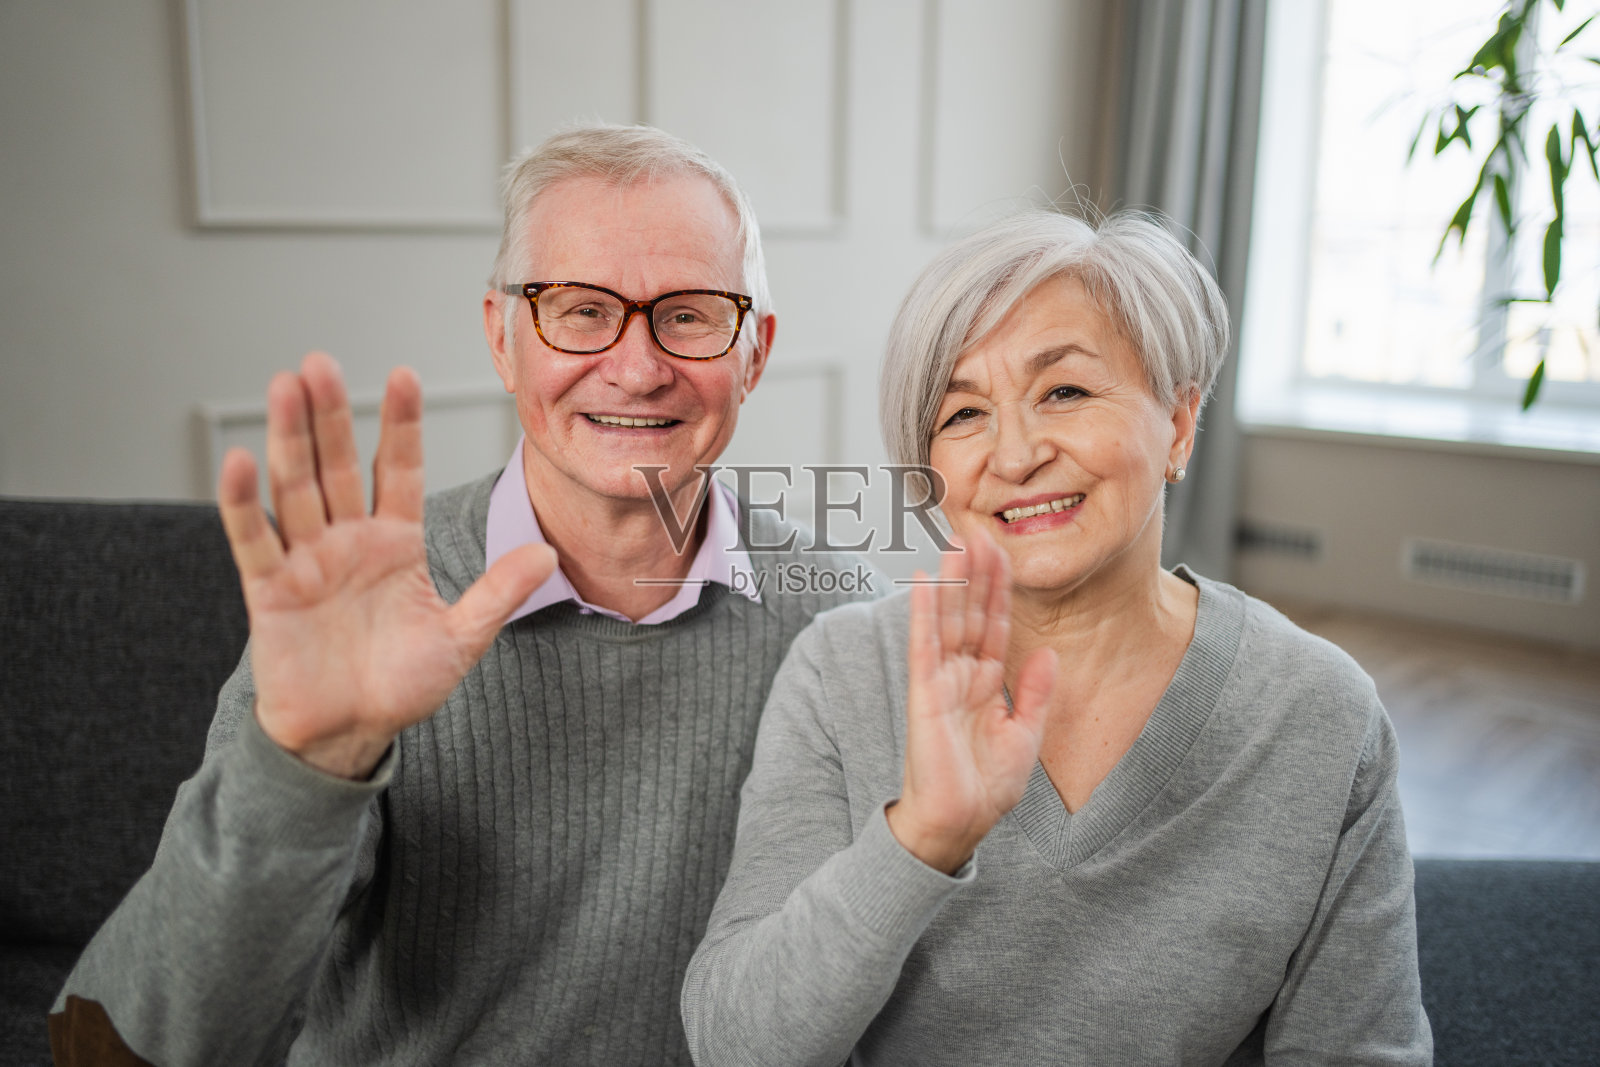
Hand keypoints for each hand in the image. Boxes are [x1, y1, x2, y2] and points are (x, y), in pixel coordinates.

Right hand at [216, 352, 555, 778]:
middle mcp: (349, 540)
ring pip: (297, 487)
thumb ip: (497, 593)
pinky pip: (255, 539)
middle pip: (340, 465)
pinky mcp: (271, 590)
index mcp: (396, 543)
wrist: (349, 734)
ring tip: (285, 387)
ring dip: (289, 437)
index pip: (399, 469)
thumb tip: (548, 554)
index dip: (400, 424)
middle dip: (332, 414)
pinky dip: (245, 503)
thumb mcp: (460, 638)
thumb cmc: (401, 686)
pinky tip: (241, 461)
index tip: (403, 375)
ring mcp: (308, 560)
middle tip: (321, 362)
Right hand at [886, 530, 1056, 873]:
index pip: (995, 626)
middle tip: (980, 531)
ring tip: (956, 541)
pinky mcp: (924, 693)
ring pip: (948, 619)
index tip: (1004, 554)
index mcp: (987, 685)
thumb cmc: (984, 789)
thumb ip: (1036, 694)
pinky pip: (924, 644)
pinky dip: (923, 612)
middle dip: (977, 573)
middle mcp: (962, 676)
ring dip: (952, 580)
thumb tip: (1050, 654)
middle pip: (971, 614)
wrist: (958, 823)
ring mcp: (941, 682)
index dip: (1000, 591)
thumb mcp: (1025, 737)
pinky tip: (924, 580)